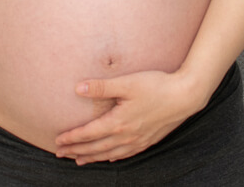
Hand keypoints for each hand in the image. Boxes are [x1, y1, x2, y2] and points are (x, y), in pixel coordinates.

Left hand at [53, 70, 205, 164]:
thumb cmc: (156, 86)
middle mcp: (126, 136)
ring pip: (109, 154)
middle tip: (60, 153)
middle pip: (96, 148)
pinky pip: (125, 155)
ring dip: (92, 158)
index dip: (72, 138)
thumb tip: (77, 88)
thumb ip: (102, 87)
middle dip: (76, 151)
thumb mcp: (127, 83)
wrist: (185, 96)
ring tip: (79, 160)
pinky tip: (110, 158)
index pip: (88, 134)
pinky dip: (113, 158)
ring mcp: (138, 141)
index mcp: (118, 123)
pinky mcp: (148, 140)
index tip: (58, 141)